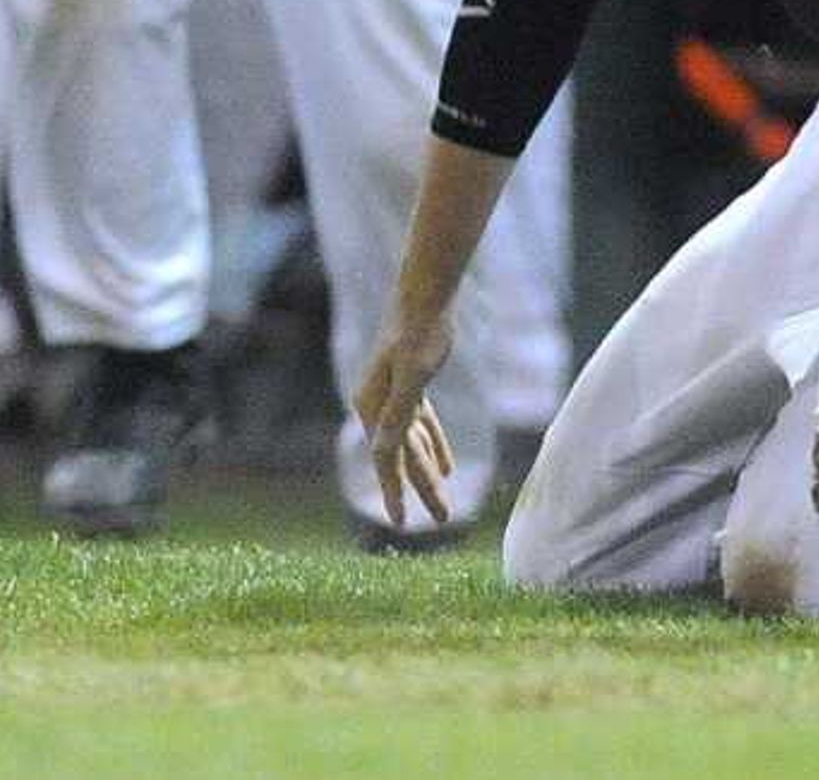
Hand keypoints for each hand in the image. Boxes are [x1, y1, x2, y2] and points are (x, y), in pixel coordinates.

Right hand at [350, 317, 458, 530]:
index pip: (385, 458)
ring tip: (444, 503)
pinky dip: (433, 444)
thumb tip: (383, 454)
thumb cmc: (421, 332)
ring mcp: (391, 394)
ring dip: (428, 471)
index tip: (401, 523)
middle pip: (400, 454)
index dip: (395, 492)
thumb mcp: (414, 375)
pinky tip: (446, 466)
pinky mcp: (409, 384)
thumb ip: (399, 414)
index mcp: (371, 405)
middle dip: (421, 488)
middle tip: (442, 518)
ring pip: (411, 442)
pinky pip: (419, 424)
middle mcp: (375, 404)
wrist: (426, 295)